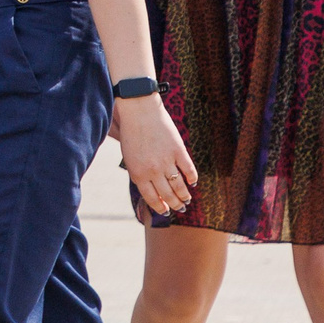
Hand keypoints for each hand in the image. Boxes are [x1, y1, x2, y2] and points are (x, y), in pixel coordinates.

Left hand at [114, 95, 197, 217]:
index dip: (160, 207)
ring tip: (187, 199)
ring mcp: (167, 161)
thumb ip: (140, 174)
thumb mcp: (130, 158)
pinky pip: (189, 170)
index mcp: (138, 173)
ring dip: (185, 195)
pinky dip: (192, 178)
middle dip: (175, 204)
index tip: (166, 211)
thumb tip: (153, 191)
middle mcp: (153, 171)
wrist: (139, 111)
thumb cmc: (132, 134)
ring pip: (180, 186)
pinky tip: (193, 182)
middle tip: (181, 208)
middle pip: (168, 195)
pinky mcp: (178, 151)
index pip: (152, 198)